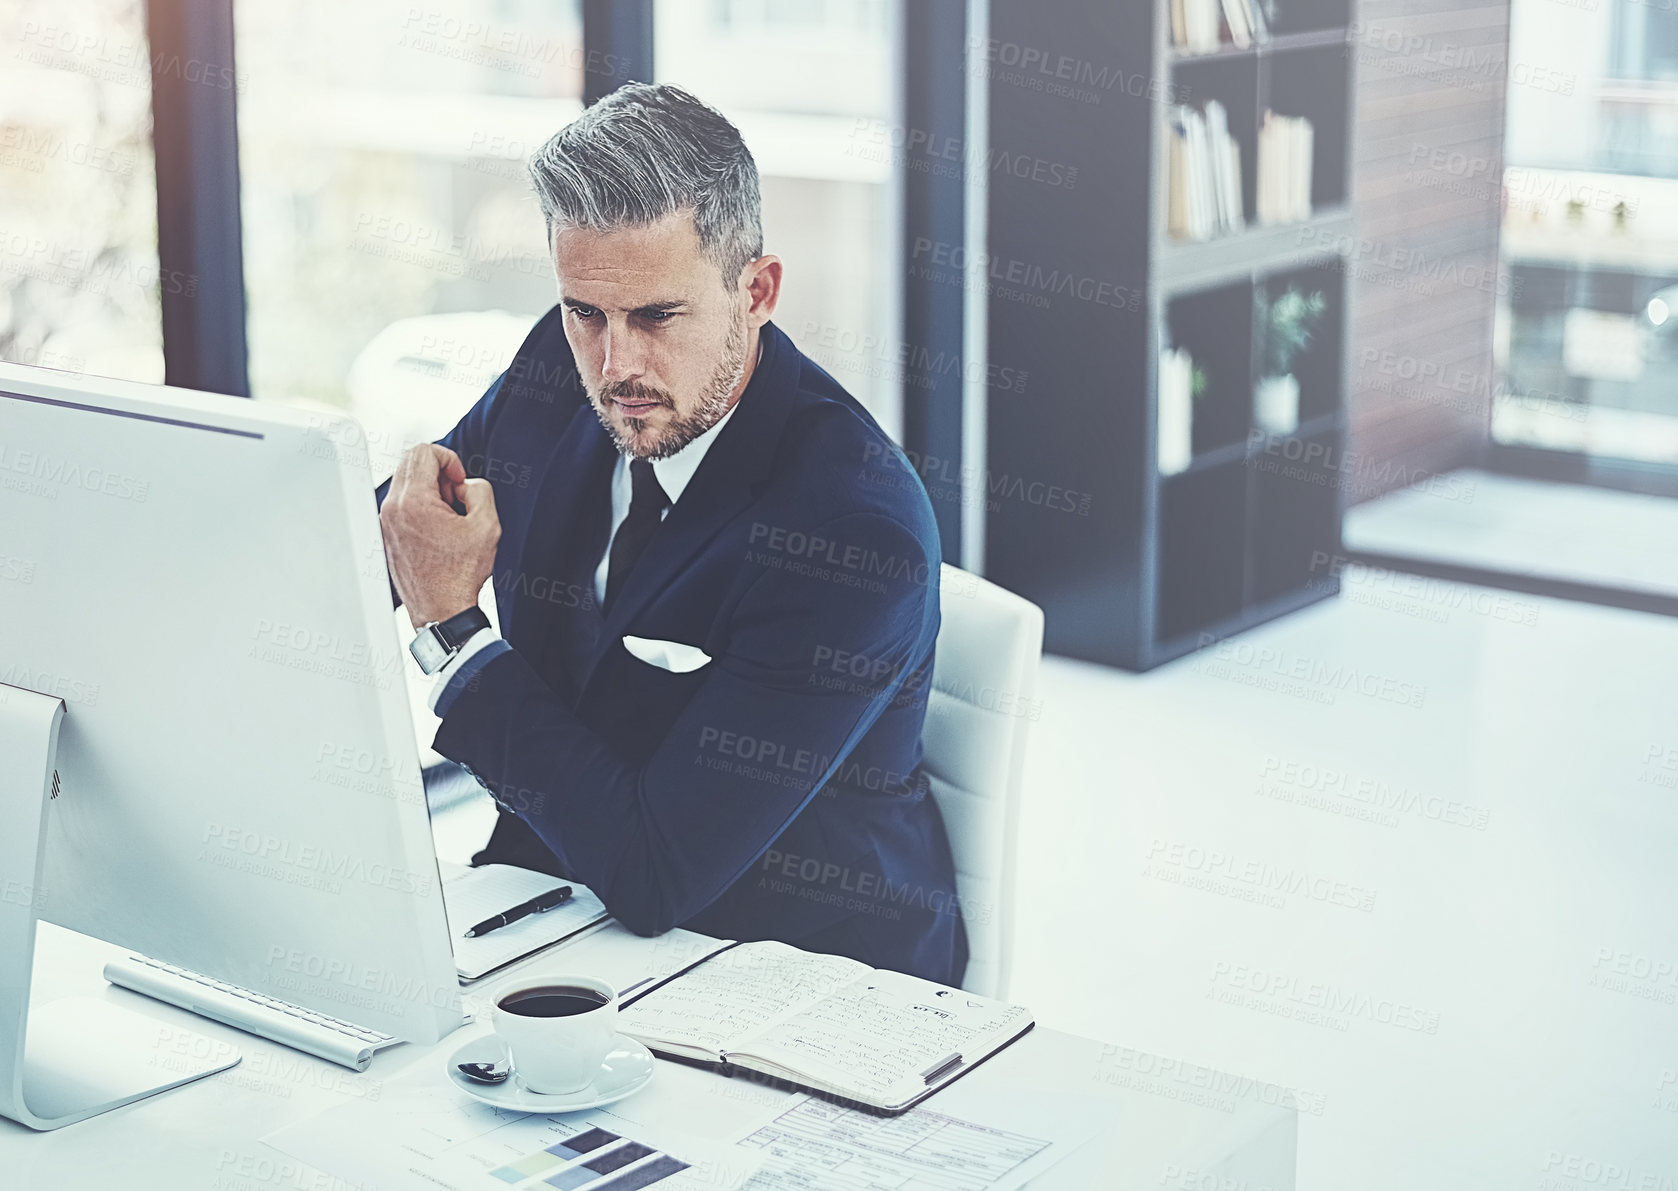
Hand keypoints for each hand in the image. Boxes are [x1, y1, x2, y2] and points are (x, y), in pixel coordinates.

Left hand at [380, 444, 500, 629]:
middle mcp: (392, 508)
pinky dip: (421, 507)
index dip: (450, 459)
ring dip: (431, 491)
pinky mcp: (386, 534)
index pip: (424, 451)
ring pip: (406, 482)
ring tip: (449, 518)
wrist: (440, 611)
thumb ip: (480, 490)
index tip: (460, 482)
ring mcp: (385, 522)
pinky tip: (439, 531)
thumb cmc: (460, 576)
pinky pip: (402, 503)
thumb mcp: (487, 525)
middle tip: (456, 498)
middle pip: (411, 462)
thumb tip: (466, 485)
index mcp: (413, 502)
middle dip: (439, 473)